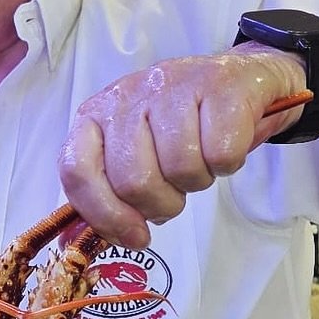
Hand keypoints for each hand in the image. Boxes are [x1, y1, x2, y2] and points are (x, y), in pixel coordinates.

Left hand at [57, 49, 309, 244]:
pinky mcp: (219, 86)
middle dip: (162, 204)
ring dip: (196, 181)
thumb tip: (107, 238)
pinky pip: (220, 154)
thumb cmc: (183, 126)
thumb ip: (112, 189)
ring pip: (179, 168)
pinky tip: (224, 146)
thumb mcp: (138, 151)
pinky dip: (227, 165)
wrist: (241, 79)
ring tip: (201, 162)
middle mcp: (128, 97)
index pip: (77, 170)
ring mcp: (173, 86)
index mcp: (97, 115)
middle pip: (133, 181)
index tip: (135, 236)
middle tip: (176, 190)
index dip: (104, 214)